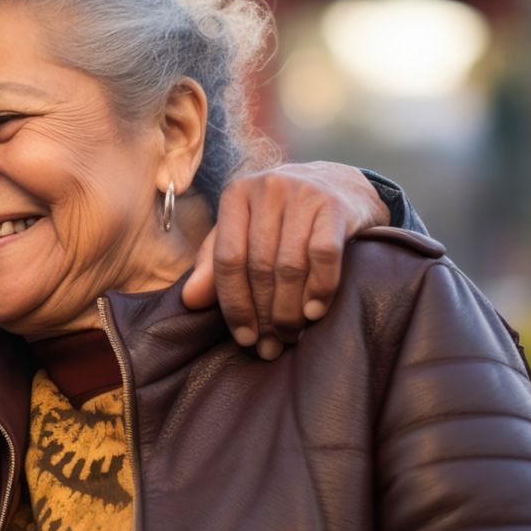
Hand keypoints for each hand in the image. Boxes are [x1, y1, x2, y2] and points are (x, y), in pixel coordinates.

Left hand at [181, 162, 390, 358]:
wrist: (341, 184)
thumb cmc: (283, 217)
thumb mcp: (245, 231)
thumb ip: (215, 264)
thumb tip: (190, 300)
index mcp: (236, 194)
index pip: (227, 259)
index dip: (234, 304)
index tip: (244, 338)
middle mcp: (267, 188)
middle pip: (259, 266)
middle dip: (264, 314)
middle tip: (270, 345)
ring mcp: (303, 193)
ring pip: (290, 265)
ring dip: (289, 309)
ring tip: (290, 335)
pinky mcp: (336, 205)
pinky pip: (324, 256)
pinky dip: (319, 289)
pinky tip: (314, 312)